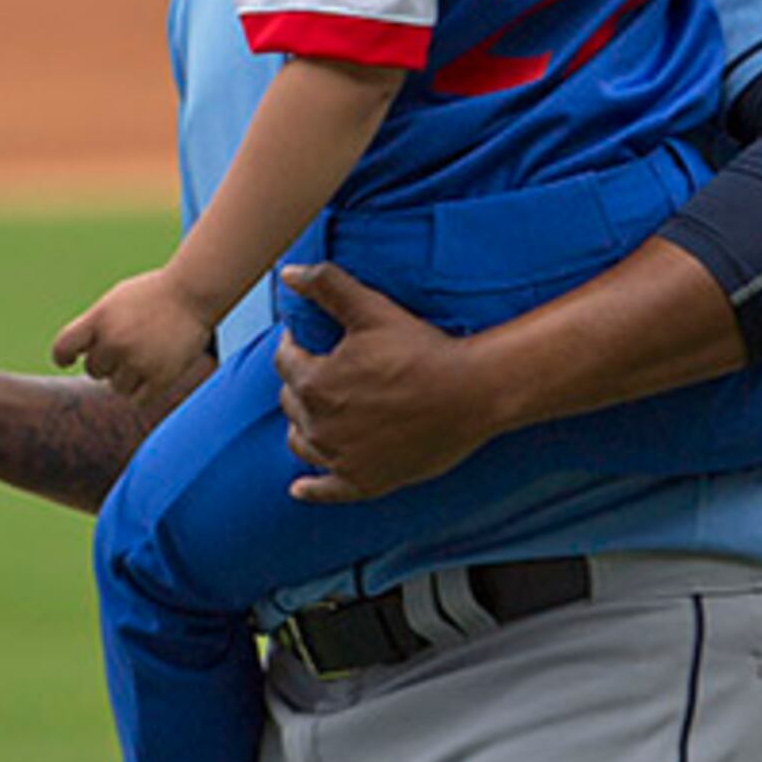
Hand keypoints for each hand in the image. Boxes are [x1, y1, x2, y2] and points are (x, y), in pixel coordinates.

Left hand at [52, 271, 215, 414]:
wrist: (194, 292)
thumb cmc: (154, 295)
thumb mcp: (116, 302)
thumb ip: (96, 327)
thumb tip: (78, 354)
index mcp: (99, 319)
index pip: (64, 347)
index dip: (64, 357)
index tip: (69, 361)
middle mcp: (114, 340)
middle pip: (94, 370)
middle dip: (107, 364)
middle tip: (130, 347)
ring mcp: (137, 359)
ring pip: (117, 387)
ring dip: (128, 378)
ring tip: (147, 356)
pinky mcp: (161, 376)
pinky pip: (139, 399)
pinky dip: (145, 392)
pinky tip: (155, 374)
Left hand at [277, 263, 493, 501]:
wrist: (475, 392)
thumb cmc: (424, 349)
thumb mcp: (372, 310)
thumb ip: (327, 287)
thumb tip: (288, 271)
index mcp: (313, 383)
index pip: (286, 362)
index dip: (296, 347)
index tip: (308, 341)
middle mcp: (319, 425)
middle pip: (292, 402)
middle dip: (302, 384)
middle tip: (325, 373)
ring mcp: (341, 457)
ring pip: (303, 442)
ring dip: (304, 427)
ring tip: (316, 416)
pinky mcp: (365, 481)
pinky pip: (327, 490)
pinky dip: (312, 488)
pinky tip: (300, 489)